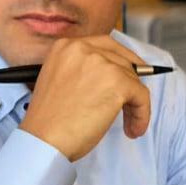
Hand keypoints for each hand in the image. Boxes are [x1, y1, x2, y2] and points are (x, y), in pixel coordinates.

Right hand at [20, 36, 151, 161]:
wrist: (43, 140)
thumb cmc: (49, 121)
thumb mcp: (60, 82)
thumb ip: (84, 72)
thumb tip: (116, 76)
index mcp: (66, 46)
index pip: (105, 45)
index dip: (122, 60)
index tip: (130, 74)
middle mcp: (84, 49)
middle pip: (122, 60)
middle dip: (130, 84)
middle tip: (132, 104)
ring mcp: (102, 63)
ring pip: (133, 79)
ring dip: (135, 104)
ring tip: (128, 124)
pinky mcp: (117, 82)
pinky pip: (142, 96)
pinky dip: (142, 114)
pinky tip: (133, 129)